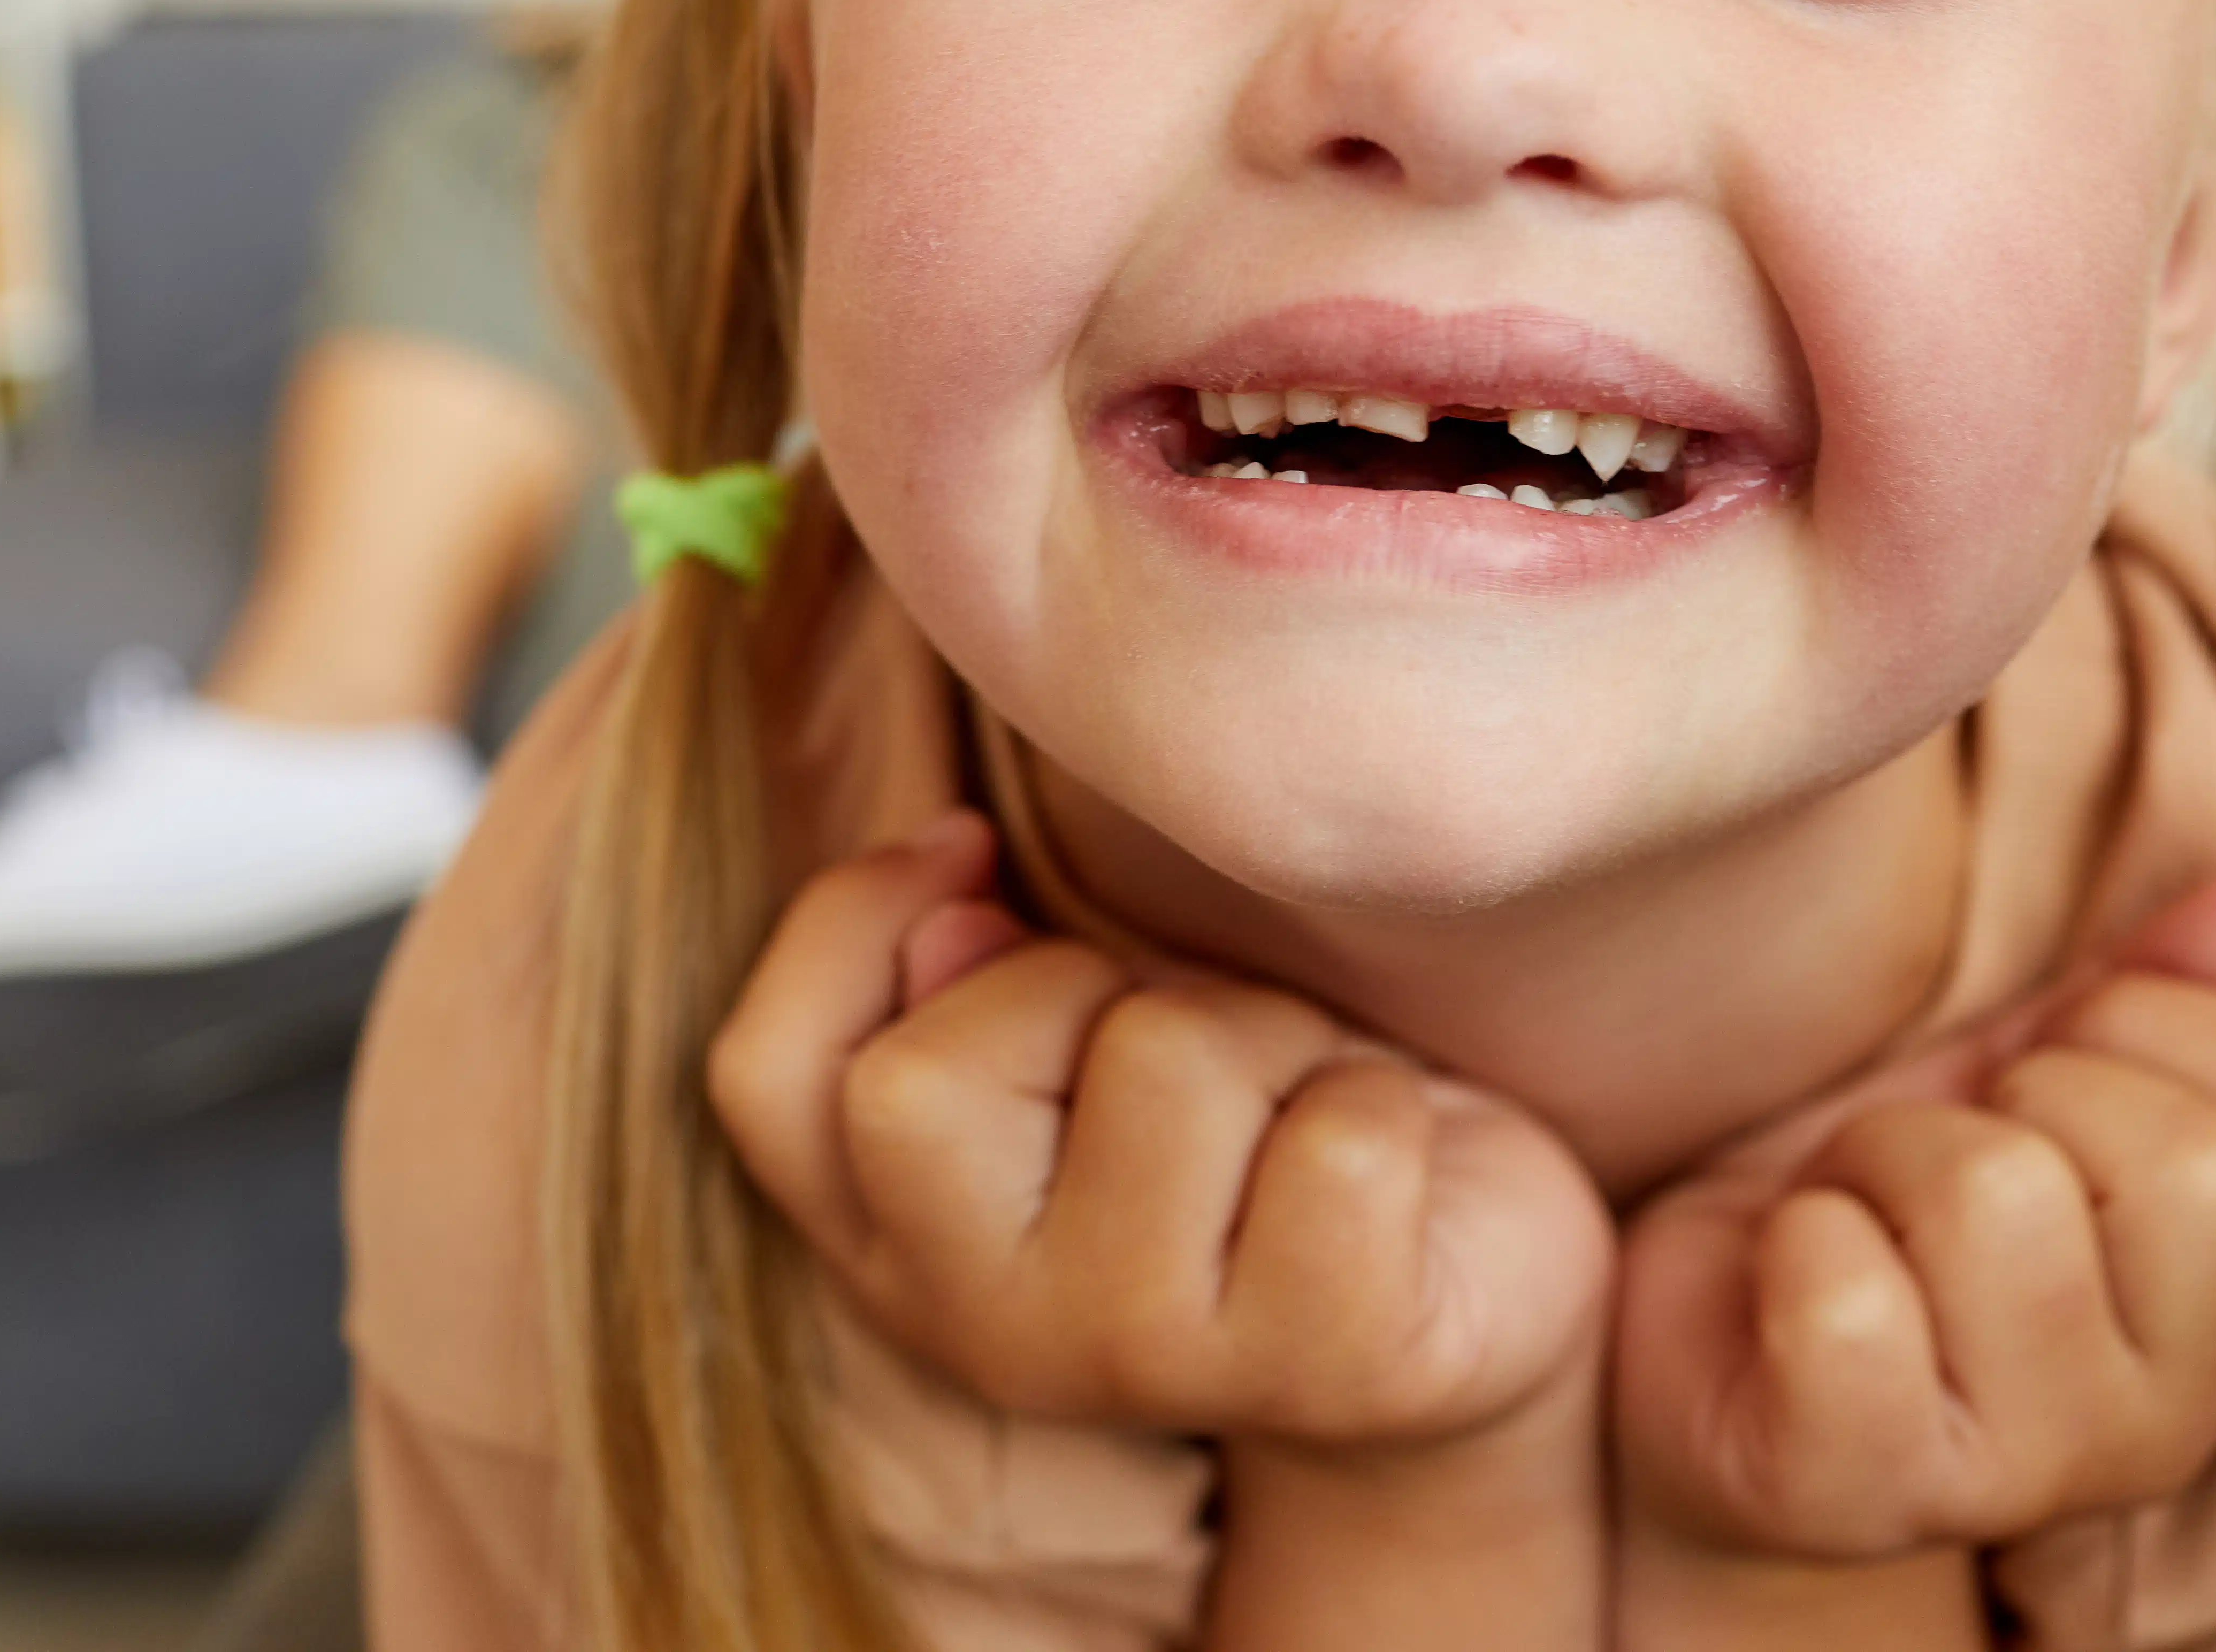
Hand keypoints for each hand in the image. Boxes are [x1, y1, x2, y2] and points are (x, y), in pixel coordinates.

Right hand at [707, 812, 1616, 1456]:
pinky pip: (1343, 1137)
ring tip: (1287, 1102)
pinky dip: (1382, 1101)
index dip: (846, 926)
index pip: (768, 1079)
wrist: (1447, 1284)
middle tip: (1174, 1045)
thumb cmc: (1238, 1121)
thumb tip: (950, 901)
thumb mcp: (1081, 1023)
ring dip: (1260, 1032)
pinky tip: (1384, 1167)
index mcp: (895, 1238)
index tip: (970, 850)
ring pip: (1166, 1062)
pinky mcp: (1328, 1365)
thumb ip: (968, 973)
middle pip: (929, 1080)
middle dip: (1076, 987)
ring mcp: (1150, 1361)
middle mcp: (989, 1326)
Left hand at [1613, 873, 2215, 1565]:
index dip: (2135, 1022)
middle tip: (1935, 1155)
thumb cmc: (1886, 1203)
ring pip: (1998, 1199)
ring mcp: (2027, 1478)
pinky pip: (1849, 1303)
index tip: (2039, 1076)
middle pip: (2191, 1166)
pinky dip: (1797, 1243)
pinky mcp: (1861, 1491)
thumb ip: (2156, 999)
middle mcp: (2169, 1419)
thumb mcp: (2020, 1075)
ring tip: (1857, 1211)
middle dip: (2022, 1095)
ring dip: (1882, 1158)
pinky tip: (1788, 1280)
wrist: (1704, 1343)